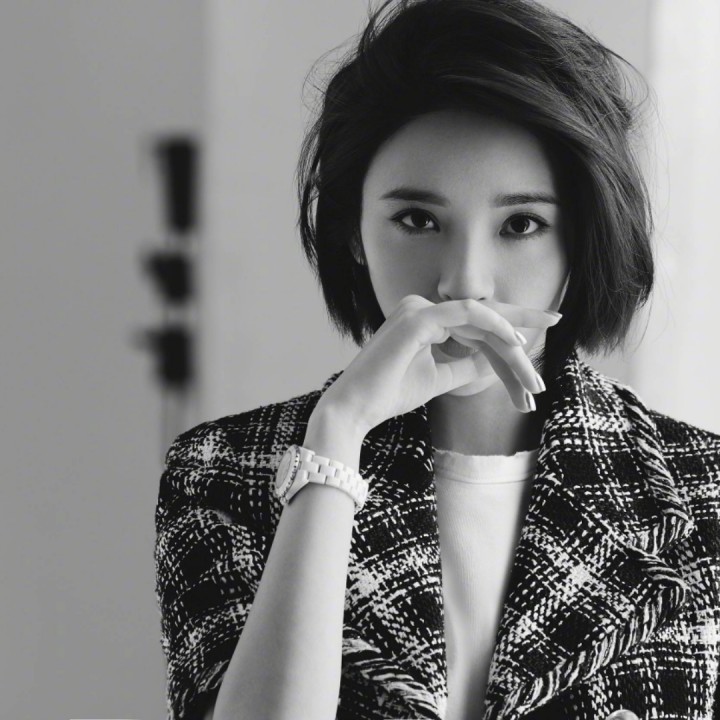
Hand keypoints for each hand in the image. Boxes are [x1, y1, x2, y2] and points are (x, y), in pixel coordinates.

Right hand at [317, 294, 560, 433]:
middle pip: (482, 316)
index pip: (474, 320)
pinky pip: (467, 314)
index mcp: (423, 318)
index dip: (508, 325)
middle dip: (521, 320)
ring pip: (480, 321)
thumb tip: (495, 359)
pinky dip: (495, 326)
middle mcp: (420, 307)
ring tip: (533, 373)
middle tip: (556, 319)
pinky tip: (517, 341)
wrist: (356, 408)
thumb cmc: (390, 394)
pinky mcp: (418, 318)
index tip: (536, 333)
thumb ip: (466, 365)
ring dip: (511, 345)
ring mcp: (418, 309)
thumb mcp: (439, 378)